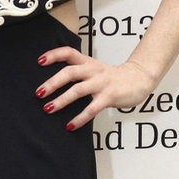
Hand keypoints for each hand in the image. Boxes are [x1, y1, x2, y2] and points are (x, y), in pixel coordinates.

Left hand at [35, 47, 156, 129]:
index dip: (54, 55)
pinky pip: (92, 109)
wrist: (140, 79)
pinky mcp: (109, 97)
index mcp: (88, 62)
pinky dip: (80, 118)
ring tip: (48, 109)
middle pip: (70, 72)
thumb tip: (53, 83)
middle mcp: (93, 70)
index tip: (39, 61)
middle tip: (38, 93)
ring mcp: (102, 83)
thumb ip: (78, 72)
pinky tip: (70, 125)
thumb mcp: (95, 69)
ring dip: (61, 100)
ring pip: (78, 90)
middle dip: (52, 83)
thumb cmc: (113, 77)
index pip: (69, 52)